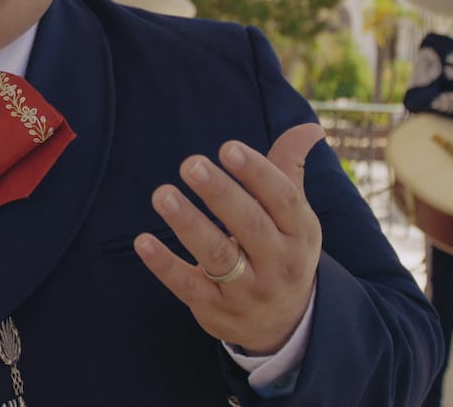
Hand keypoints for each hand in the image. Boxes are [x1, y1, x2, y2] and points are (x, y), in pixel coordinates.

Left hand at [136, 123, 324, 354]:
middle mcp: (279, 263)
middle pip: (249, 225)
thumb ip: (290, 168)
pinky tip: (143, 241)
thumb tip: (309, 127)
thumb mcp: (294, 216)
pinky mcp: (217, 311)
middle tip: (190, 164)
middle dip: (219, 194)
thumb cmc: (281, 249)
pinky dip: (165, 266)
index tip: (228, 148)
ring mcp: (248, 291)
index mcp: (300, 232)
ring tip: (162, 195)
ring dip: (189, 224)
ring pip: (218, 257)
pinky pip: (189, 287)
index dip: (257, 172)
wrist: (285, 324)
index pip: (283, 199)